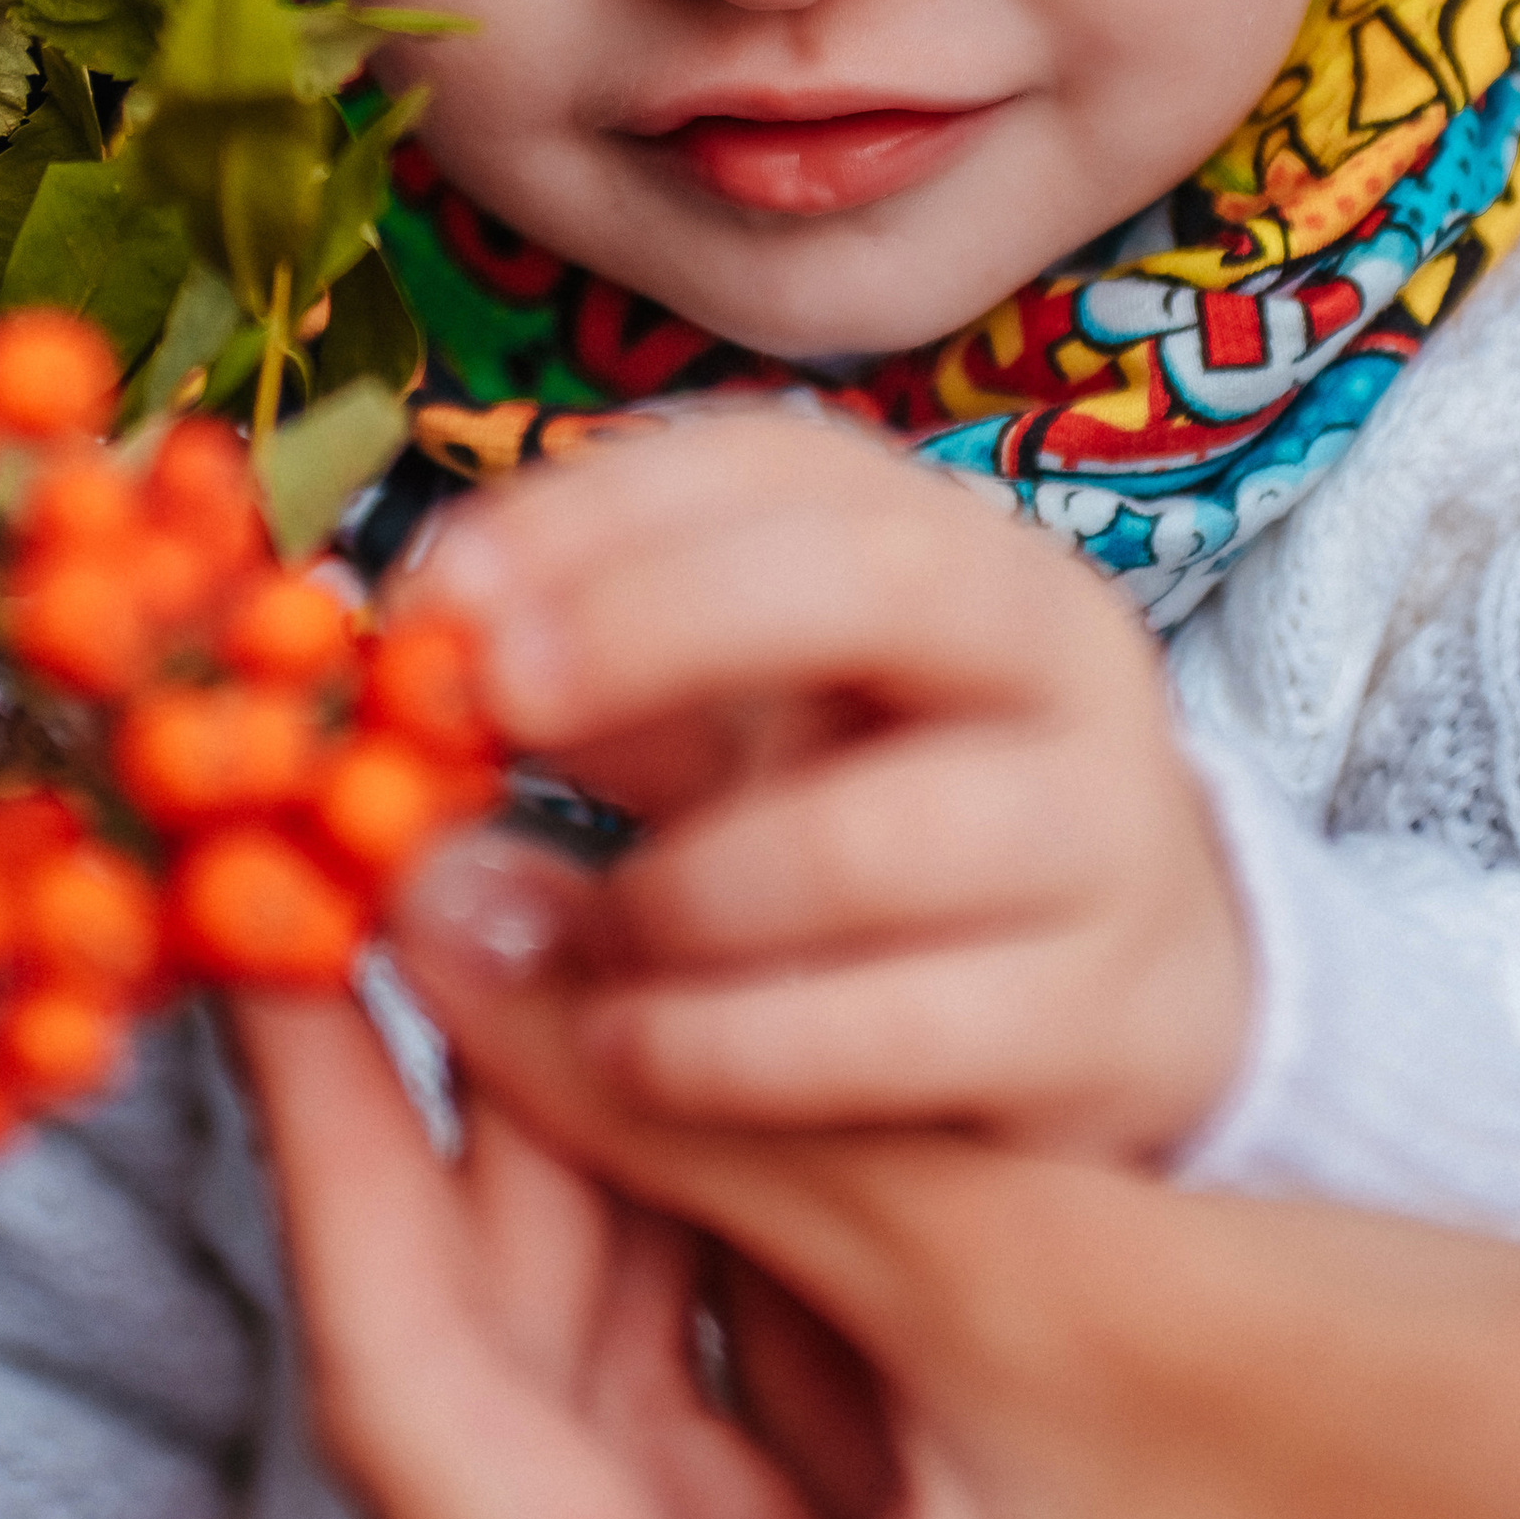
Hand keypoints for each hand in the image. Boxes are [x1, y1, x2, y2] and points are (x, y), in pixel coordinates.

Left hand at [239, 968, 1519, 1518]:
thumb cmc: (1455, 1475)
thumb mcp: (1043, 1268)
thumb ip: (722, 1105)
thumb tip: (456, 921)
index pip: (427, 1428)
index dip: (329, 1149)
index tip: (250, 926)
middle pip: (522, 1393)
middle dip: (469, 1117)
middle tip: (387, 852)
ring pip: (638, 1368)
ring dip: (594, 1136)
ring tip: (514, 882)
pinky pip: (764, 1379)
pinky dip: (723, 1199)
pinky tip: (681, 1007)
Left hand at [395, 410, 1251, 1161]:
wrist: (1116, 1001)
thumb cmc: (869, 828)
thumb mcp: (739, 724)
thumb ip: (589, 686)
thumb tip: (403, 675)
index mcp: (948, 543)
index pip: (775, 464)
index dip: (591, 512)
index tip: (431, 595)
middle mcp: (1054, 652)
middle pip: (871, 579)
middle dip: (653, 625)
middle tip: (488, 701)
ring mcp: (1106, 832)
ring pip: (866, 839)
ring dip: (670, 896)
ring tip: (566, 938)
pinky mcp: (1111, 1016)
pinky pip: (897, 1030)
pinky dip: (729, 1051)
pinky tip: (632, 1054)